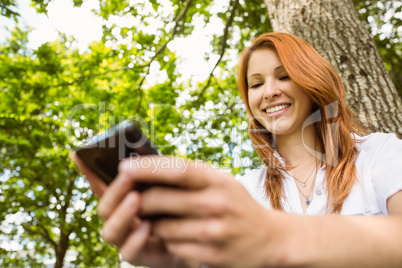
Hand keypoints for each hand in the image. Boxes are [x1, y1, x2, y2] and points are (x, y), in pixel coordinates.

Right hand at [70, 152, 197, 267]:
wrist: (198, 236)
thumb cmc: (178, 205)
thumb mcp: (168, 185)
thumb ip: (153, 173)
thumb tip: (142, 150)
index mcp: (124, 199)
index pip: (100, 184)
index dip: (88, 170)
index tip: (78, 153)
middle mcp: (120, 219)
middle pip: (104, 208)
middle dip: (114, 191)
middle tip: (127, 175)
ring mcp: (128, 239)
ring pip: (110, 232)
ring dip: (121, 214)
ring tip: (136, 198)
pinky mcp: (142, 256)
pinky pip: (129, 253)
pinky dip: (135, 239)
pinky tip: (147, 226)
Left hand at [114, 155, 285, 267]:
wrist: (271, 239)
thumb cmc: (238, 205)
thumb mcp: (222, 182)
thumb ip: (192, 175)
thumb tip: (151, 167)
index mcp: (217, 181)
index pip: (177, 170)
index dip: (146, 167)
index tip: (123, 166)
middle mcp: (216, 204)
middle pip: (160, 199)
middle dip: (137, 201)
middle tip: (130, 199)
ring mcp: (213, 231)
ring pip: (161, 227)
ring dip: (151, 224)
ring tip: (155, 219)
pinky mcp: (211, 254)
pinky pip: (172, 246)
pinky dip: (166, 240)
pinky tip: (174, 235)